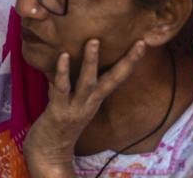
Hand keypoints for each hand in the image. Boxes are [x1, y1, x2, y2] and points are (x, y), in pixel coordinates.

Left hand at [24, 39, 146, 176]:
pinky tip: (64, 56)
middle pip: (112, 80)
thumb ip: (72, 82)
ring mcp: (76, 107)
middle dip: (127, 62)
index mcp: (95, 99)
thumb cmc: (60, 121)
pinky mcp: (59, 111)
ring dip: (91, 62)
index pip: (117, 78)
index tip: (143, 44)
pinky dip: (63, 72)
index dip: (130, 62)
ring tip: (93, 41)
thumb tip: (68, 56)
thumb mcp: (71, 99)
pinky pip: (62, 88)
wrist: (49, 152)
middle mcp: (90, 103)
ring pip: (88, 82)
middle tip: (139, 42)